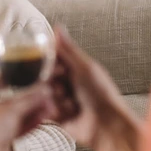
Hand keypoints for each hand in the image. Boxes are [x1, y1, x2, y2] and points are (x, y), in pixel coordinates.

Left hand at [0, 78, 52, 150]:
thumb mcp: (14, 110)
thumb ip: (30, 98)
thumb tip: (42, 91)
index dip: (12, 81)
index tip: (25, 82)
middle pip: (1, 102)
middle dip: (25, 102)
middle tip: (39, 100)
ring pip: (3, 118)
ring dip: (25, 114)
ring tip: (43, 112)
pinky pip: (1, 130)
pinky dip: (17, 127)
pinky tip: (36, 123)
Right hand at [48, 27, 129, 150]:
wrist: (106, 125)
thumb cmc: (101, 94)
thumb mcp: (84, 66)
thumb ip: (68, 48)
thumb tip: (57, 25)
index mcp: (76, 70)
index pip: (53, 61)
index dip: (51, 64)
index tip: (58, 69)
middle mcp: (68, 84)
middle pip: (46, 78)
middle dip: (53, 84)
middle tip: (65, 88)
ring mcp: (62, 101)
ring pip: (44, 94)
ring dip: (57, 99)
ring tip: (73, 104)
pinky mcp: (58, 117)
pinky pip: (45, 110)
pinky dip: (57, 112)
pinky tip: (70, 114)